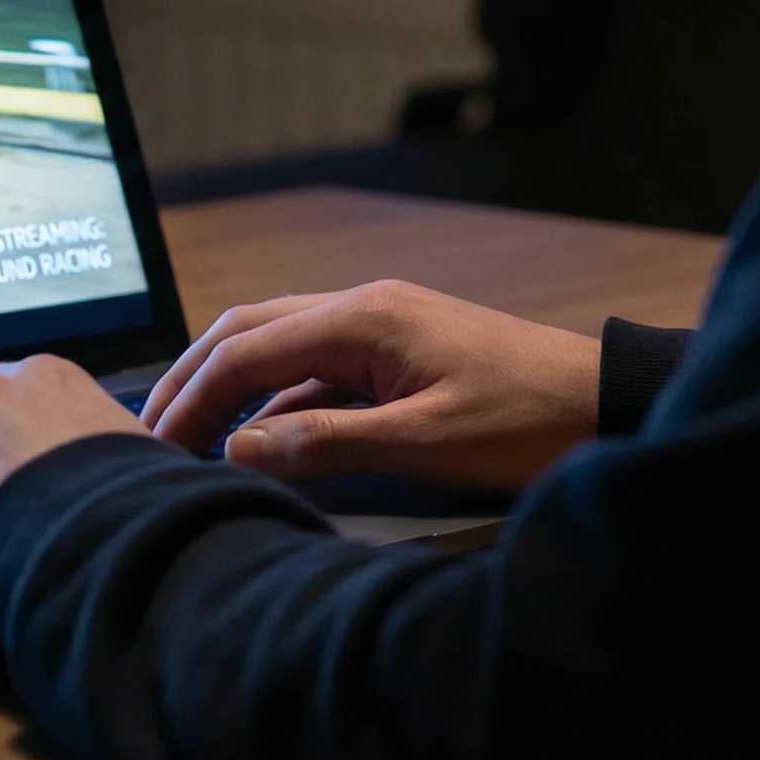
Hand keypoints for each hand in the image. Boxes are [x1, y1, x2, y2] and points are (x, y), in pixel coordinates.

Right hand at [142, 280, 600, 494]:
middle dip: (194, 380)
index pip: (245, 349)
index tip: (155, 449)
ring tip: (191, 441)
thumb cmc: (529, 421)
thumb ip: (326, 444)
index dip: (192, 400)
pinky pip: (319, 372)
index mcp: (363, 317)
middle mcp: (364, 309)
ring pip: (281, 348)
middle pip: (249, 331)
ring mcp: (383, 328)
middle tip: (151, 435)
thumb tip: (238, 450)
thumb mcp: (425, 443)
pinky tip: (263, 445)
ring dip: (233, 391)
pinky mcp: (401, 356)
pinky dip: (279, 404)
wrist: (608, 404)